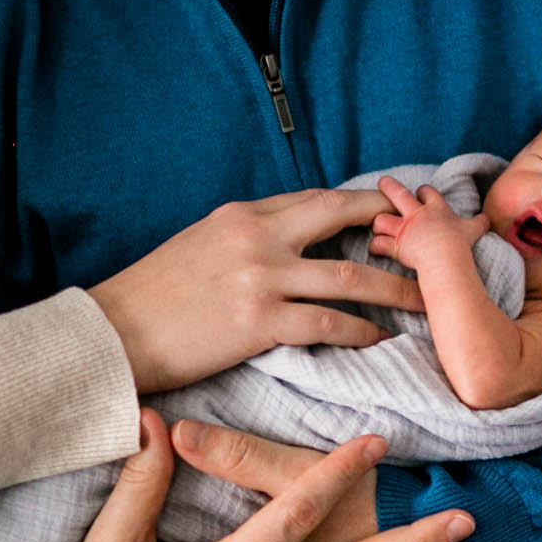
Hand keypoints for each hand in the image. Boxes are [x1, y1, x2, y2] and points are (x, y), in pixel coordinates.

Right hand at [89, 188, 421, 393]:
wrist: (112, 333)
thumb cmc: (152, 296)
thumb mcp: (198, 245)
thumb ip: (245, 238)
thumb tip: (286, 243)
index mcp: (242, 214)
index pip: (314, 199)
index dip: (359, 205)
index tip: (390, 214)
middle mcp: (257, 236)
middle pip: (342, 218)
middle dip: (391, 227)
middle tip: (429, 240)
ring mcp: (261, 277)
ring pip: (349, 278)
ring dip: (396, 289)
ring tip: (428, 301)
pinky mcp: (259, 322)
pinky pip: (329, 325)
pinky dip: (362, 333)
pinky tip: (382, 342)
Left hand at [368, 177, 488, 273]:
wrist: (446, 259)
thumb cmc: (461, 244)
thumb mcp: (474, 230)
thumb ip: (480, 222)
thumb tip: (488, 219)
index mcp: (436, 209)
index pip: (427, 191)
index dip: (423, 191)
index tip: (421, 193)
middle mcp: (417, 215)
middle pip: (398, 194)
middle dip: (389, 186)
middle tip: (383, 181)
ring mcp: (404, 230)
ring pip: (382, 219)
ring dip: (379, 222)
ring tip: (378, 225)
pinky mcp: (396, 245)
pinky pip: (379, 243)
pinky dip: (376, 246)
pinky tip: (375, 248)